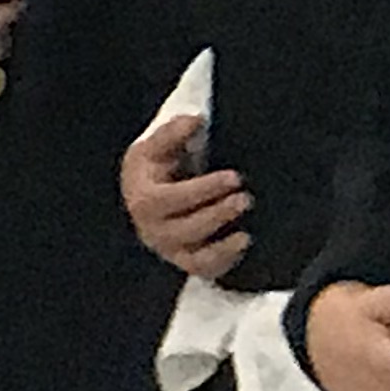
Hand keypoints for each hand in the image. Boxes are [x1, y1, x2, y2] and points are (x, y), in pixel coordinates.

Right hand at [121, 114, 252, 280]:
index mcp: (142, 198)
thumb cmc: (156, 165)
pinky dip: (225, 261)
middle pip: (183, 230)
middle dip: (217, 215)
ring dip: (222, 245)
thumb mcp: (159, 144)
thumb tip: (196, 120)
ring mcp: (168, 248)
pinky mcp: (184, 260)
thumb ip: (174, 131)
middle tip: (245, 198)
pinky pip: (204, 270)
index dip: (203, 191)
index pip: (169, 200)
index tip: (233, 177)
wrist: (151, 188)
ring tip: (247, 228)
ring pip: (193, 257)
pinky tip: (243, 241)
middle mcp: (151, 228)